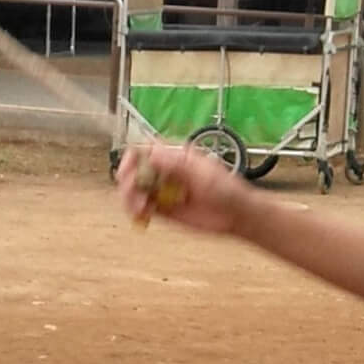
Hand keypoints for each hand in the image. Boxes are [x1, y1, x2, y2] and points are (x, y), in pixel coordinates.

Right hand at [116, 143, 254, 234]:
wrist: (236, 214)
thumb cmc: (227, 189)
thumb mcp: (203, 172)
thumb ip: (177, 164)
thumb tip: (152, 154)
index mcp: (174, 155)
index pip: (144, 149)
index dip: (132, 157)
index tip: (129, 169)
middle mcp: (165, 171)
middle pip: (133, 170)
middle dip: (127, 180)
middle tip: (131, 190)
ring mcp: (162, 190)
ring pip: (134, 189)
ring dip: (129, 197)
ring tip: (138, 206)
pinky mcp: (162, 208)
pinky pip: (141, 207)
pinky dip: (136, 210)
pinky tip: (141, 214)